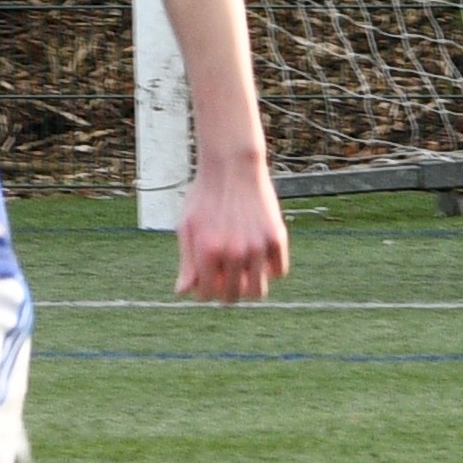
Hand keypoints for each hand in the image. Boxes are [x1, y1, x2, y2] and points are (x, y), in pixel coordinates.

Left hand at [175, 149, 289, 304]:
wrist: (232, 165)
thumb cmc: (205, 196)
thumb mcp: (187, 226)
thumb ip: (187, 262)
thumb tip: (183, 292)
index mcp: (208, 251)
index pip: (207, 294)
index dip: (206, 290)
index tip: (208, 279)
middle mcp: (234, 252)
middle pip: (234, 296)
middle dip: (227, 292)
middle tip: (227, 278)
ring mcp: (258, 245)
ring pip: (258, 291)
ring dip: (249, 286)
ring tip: (245, 272)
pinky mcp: (276, 237)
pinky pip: (279, 271)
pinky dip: (270, 270)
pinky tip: (261, 258)